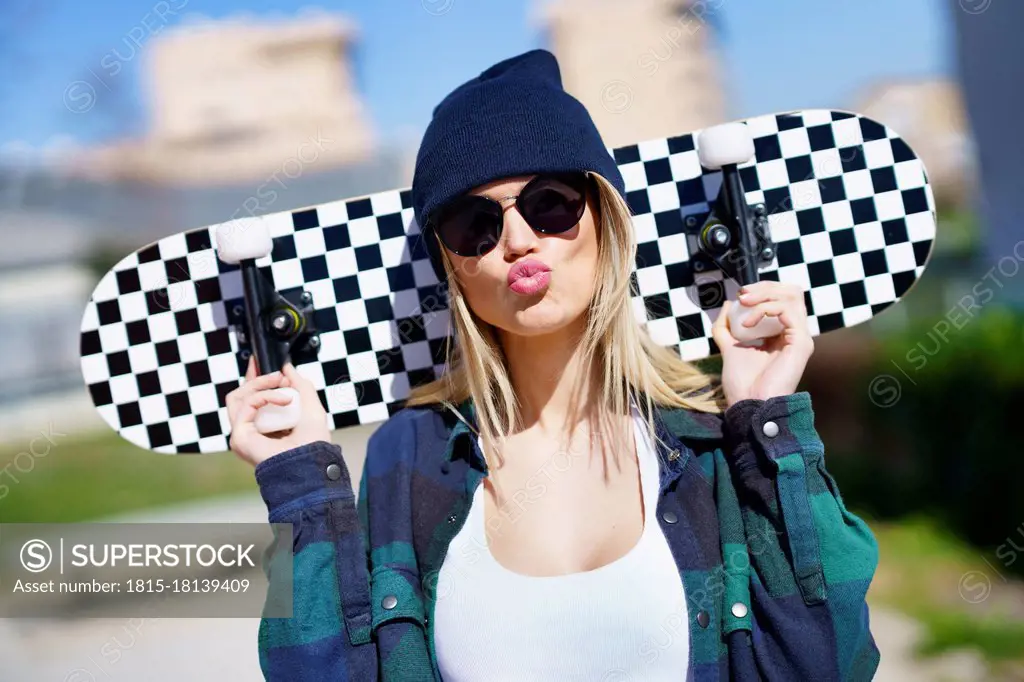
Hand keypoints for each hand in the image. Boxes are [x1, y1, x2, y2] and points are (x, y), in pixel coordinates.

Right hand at [226, 357, 331, 466]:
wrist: (312, 460)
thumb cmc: (313, 442)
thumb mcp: (311, 406)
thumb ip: (301, 385)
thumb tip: (287, 368)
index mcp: (265, 426)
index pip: (251, 398)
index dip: (254, 378)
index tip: (260, 361)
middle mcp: (251, 431)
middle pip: (240, 396)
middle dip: (257, 378)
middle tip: (278, 374)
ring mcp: (243, 434)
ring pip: (238, 397)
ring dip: (261, 384)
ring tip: (281, 383)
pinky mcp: (239, 435)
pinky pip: (246, 404)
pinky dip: (266, 396)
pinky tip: (284, 400)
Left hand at [712, 281, 813, 406]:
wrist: (749, 405)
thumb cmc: (743, 384)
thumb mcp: (730, 348)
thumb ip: (727, 328)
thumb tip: (726, 305)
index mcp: (782, 335)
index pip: (782, 298)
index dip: (763, 290)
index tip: (740, 295)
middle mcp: (795, 334)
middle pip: (791, 292)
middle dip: (764, 287)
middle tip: (742, 295)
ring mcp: (801, 337)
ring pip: (791, 296)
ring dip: (763, 295)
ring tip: (743, 304)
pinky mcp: (801, 342)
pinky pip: (787, 310)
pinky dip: (764, 309)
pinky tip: (747, 324)